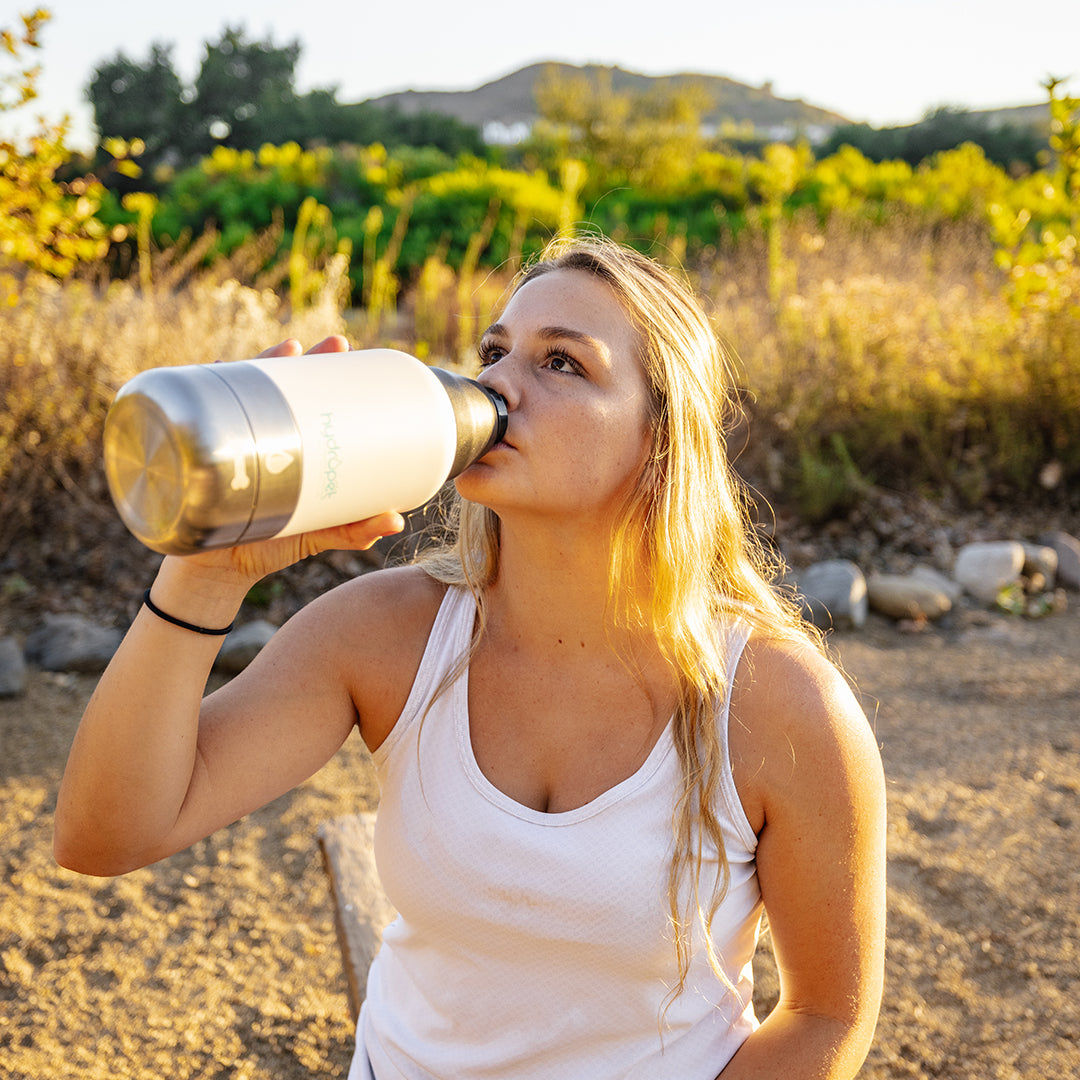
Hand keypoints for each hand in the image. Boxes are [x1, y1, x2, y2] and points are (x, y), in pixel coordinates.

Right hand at [170, 336, 404, 589]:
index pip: (310, 400)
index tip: (350, 352)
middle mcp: (262, 435)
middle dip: (308, 359)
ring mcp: (232, 439)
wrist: (218, 572)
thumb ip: (354, 530)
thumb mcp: (318, 534)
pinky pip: (203, 413)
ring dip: (266, 362)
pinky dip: (211, 387)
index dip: (327, 373)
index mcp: (293, 447)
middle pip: (283, 386)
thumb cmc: (271, 546)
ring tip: (292, 348)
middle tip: (334, 345)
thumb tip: (397, 521)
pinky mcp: (203, 452)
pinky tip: (224, 369)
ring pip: (247, 389)